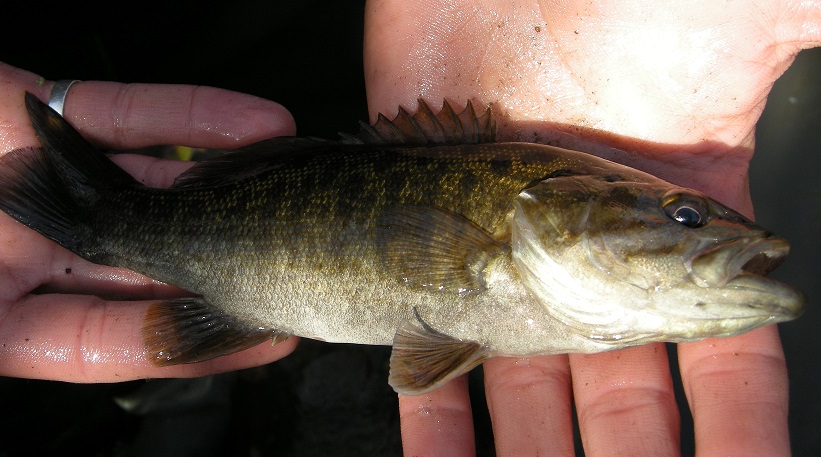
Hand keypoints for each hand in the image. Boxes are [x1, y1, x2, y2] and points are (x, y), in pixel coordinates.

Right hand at [0, 35, 296, 381]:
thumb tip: (122, 337)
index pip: (119, 338)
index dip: (195, 341)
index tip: (272, 339)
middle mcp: (32, 250)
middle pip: (152, 257)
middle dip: (229, 258)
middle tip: (303, 255)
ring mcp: (39, 177)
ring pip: (153, 181)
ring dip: (230, 182)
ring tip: (299, 184)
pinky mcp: (28, 104)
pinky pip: (122, 110)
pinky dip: (188, 114)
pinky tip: (256, 123)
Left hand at [364, 1, 819, 454]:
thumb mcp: (754, 22)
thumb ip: (808, 55)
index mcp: (687, 222)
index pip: (728, 357)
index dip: (740, 430)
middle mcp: (602, 251)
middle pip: (624, 389)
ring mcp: (516, 255)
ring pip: (532, 386)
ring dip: (535, 454)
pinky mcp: (439, 245)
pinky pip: (439, 347)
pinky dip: (440, 411)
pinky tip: (441, 450)